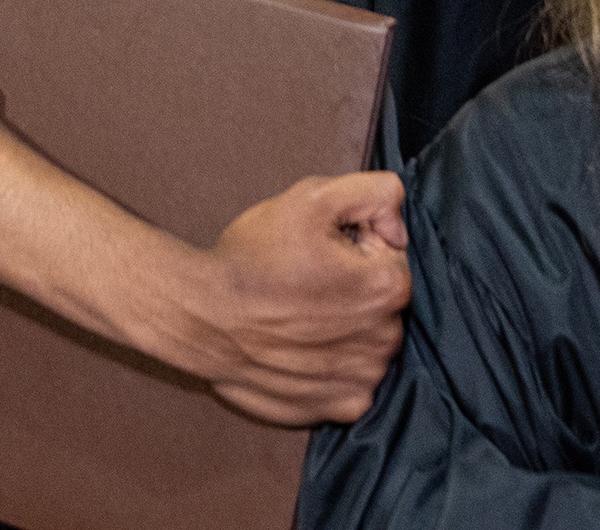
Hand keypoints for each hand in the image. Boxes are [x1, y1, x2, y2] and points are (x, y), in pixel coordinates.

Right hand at [166, 171, 410, 424]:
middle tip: (306, 281)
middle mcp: (386, 338)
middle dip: (354, 289)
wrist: (202, 317)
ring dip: (346, 330)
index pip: (390, 255)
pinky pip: (353, 381)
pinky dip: (333, 368)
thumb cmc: (253, 258)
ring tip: (299, 316)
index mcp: (387, 286)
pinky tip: (301, 349)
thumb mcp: (312, 196)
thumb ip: (374, 192)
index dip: (355, 246)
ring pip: (370, 341)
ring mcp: (365, 378)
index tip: (321, 252)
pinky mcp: (343, 407)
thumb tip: (397, 226)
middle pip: (382, 301)